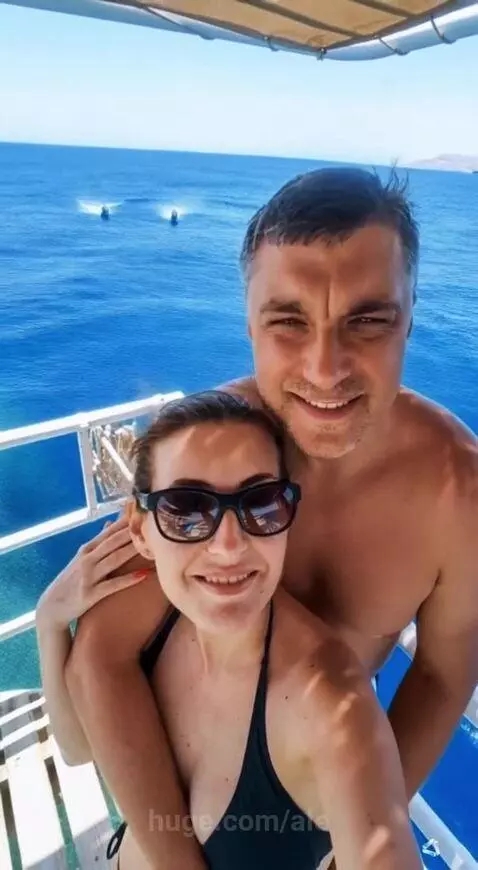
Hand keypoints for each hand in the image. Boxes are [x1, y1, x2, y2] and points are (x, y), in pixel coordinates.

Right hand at [37, 515, 151, 630]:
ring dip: (132, 551)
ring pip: (114, 560)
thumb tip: (110, 523)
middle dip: (131, 532)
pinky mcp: (91, 594)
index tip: (140, 512)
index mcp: (87, 549)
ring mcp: (89, 576)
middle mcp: (87, 559)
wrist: (52, 606)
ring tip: (150, 544)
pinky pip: (113, 585)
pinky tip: (143, 574)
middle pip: (113, 542)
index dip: (125, 522)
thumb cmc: (71, 580)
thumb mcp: (81, 558)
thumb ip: (98, 542)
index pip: (108, 532)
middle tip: (149, 522)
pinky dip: (128, 579)